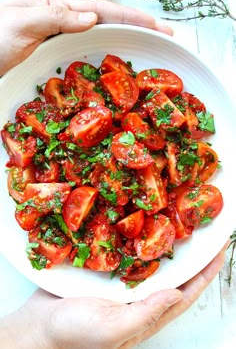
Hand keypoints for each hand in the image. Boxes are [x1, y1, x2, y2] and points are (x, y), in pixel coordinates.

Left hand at [0, 0, 172, 75]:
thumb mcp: (20, 22)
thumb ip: (54, 15)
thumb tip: (91, 17)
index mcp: (56, 6)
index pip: (102, 10)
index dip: (131, 17)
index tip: (156, 26)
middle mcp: (61, 20)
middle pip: (107, 20)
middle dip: (136, 26)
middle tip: (162, 36)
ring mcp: (58, 38)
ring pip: (98, 36)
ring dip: (123, 41)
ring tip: (146, 47)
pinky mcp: (52, 54)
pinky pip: (84, 52)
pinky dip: (102, 56)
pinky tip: (111, 62)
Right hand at [0, 243, 226, 348]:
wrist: (39, 327)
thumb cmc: (73, 334)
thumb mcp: (112, 329)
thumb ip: (145, 314)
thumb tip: (176, 294)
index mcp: (146, 315)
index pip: (186, 293)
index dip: (206, 273)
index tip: (220, 250)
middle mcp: (139, 298)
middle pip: (174, 273)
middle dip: (191, 253)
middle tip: (200, 227)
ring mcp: (123, 284)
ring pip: (152, 260)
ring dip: (166, 242)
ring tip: (177, 220)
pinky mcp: (106, 272)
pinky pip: (128, 254)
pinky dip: (138, 240)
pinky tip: (141, 224)